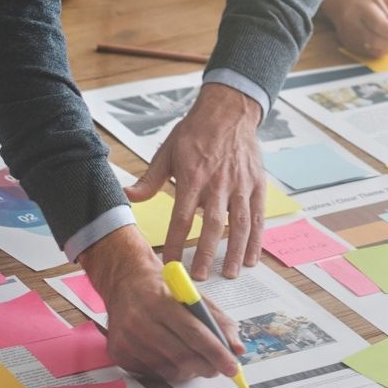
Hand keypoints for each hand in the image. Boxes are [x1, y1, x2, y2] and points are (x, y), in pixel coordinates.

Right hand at [80, 227, 245, 380]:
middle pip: (181, 355)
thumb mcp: (192, 293)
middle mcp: (140, 320)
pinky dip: (170, 370)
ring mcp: (127, 339)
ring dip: (190, 370)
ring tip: (198, 361)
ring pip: (168, 369)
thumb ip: (217, 319)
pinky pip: (152, 372)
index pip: (194, 333)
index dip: (216, 352)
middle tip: (220, 368)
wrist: (124, 280)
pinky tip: (174, 358)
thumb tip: (236, 347)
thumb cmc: (162, 286)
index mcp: (160, 300)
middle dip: (207, 366)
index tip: (233, 365)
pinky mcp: (119, 352)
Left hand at [125, 83, 263, 279]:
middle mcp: (218, 183)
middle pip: (212, 224)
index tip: (168, 263)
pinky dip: (256, 239)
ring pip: (240, 223)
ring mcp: (240, 185)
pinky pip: (258, 216)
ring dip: (235, 251)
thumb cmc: (196, 131)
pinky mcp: (257, 184)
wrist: (229, 110)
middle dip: (205, 253)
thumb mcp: (167, 151)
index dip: (174, 242)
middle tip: (198, 277)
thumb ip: (150, 179)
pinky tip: (251, 257)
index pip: (181, 216)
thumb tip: (128, 195)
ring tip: (229, 273)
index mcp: (193, 176)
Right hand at [321, 0, 387, 57]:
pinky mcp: (352, 47)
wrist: (345, 5)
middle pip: (376, 41)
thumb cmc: (371, 2)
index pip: (379, 24)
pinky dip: (384, 49)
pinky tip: (386, 41)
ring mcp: (351, 38)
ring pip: (375, 50)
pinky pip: (372, 54)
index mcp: (362, 8)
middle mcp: (353, 24)